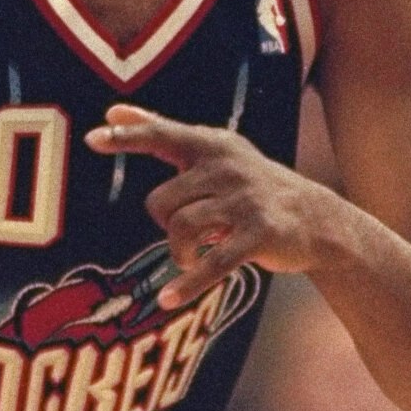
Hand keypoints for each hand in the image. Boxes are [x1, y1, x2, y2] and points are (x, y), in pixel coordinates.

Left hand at [87, 105, 336, 307]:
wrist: (317, 218)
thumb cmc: (252, 186)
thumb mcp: (214, 152)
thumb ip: (163, 133)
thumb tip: (111, 112)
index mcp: (212, 145)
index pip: (162, 135)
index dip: (128, 138)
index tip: (93, 139)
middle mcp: (227, 168)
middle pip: (161, 201)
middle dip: (163, 224)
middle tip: (186, 231)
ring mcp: (244, 201)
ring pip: (182, 230)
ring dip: (179, 254)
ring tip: (191, 258)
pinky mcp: (259, 234)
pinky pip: (213, 263)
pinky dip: (188, 284)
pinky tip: (169, 298)